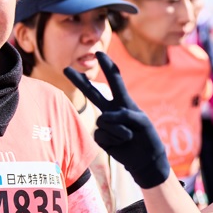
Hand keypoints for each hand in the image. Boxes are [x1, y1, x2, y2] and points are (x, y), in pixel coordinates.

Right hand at [64, 51, 170, 188]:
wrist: (145, 159)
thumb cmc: (147, 137)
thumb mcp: (141, 122)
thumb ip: (123, 116)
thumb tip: (103, 119)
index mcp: (123, 101)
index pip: (115, 80)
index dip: (108, 66)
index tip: (99, 54)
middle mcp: (111, 110)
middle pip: (92, 93)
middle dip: (78, 80)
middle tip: (65, 69)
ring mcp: (104, 123)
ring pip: (104, 121)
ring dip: (120, 131)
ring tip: (129, 137)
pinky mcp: (100, 137)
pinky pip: (102, 134)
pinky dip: (114, 140)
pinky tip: (120, 144)